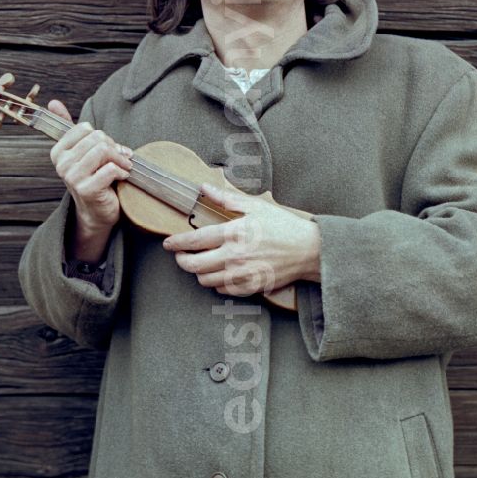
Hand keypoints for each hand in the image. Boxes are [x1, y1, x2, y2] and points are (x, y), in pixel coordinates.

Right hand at [48, 100, 132, 255]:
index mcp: (58, 151)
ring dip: (121, 159)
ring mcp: (72, 177)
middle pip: (97, 138)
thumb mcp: (82, 151)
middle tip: (120, 157)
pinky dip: (122, 171)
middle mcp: (62, 164)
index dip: (102, 136)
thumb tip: (52, 102)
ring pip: (103, 150)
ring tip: (124, 166)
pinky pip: (110, 168)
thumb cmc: (94, 177)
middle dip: (114, 147)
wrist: (98, 211)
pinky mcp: (86, 189)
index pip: (85, 128)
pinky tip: (123, 177)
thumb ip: (69, 128)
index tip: (109, 147)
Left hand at [162, 182, 320, 295]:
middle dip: (181, 260)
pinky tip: (218, 273)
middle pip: (193, 265)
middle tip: (180, 255)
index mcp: (233, 234)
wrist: (308, 250)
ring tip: (199, 263)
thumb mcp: (255, 206)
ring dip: (197, 272)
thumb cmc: (283, 226)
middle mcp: (233, 257)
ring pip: (205, 280)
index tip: (168, 242)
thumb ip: (226, 198)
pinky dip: (215, 282)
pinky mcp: (250, 287)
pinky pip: (223, 289)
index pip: (194, 241)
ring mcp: (241, 274)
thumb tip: (204, 188)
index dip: (176, 243)